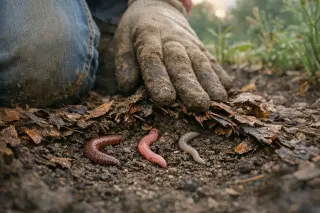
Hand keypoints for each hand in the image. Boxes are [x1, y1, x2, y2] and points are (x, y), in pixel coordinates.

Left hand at [114, 0, 231, 110]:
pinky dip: (220, 74)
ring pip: (201, 63)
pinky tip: (228, 89)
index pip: (153, 59)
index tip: (165, 99)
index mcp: (148, 39)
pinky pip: (212, 60)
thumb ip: (125, 62)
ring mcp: (189, 44)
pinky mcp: (201, 48)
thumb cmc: (137, 31)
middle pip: (181, 64)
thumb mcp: (123, 41)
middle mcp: (171, 42)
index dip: (159, 79)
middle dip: (190, 85)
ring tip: (218, 100)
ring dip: (210, 82)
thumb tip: (127, 87)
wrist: (158, 8)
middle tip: (198, 105)